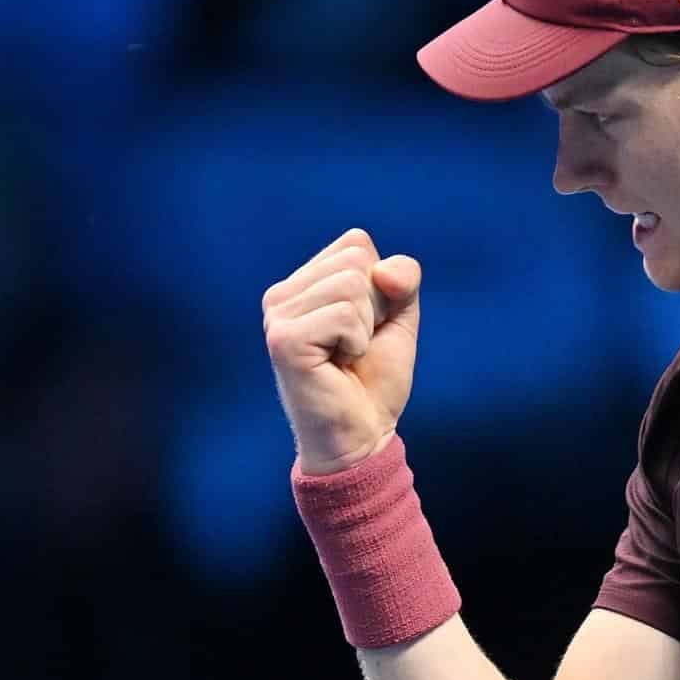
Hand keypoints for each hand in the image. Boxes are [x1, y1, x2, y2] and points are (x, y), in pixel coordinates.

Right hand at [262, 228, 422, 475]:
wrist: (363, 435)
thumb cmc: (374, 379)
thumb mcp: (399, 317)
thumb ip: (403, 279)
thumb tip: (384, 270)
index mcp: (303, 283)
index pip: (357, 243)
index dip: (382, 286)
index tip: (366, 326)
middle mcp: (282, 294)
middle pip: (357, 261)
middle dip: (376, 307)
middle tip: (356, 346)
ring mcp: (277, 315)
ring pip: (353, 286)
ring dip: (367, 329)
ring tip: (346, 357)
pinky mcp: (283, 340)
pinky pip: (345, 316)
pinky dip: (358, 342)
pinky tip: (338, 364)